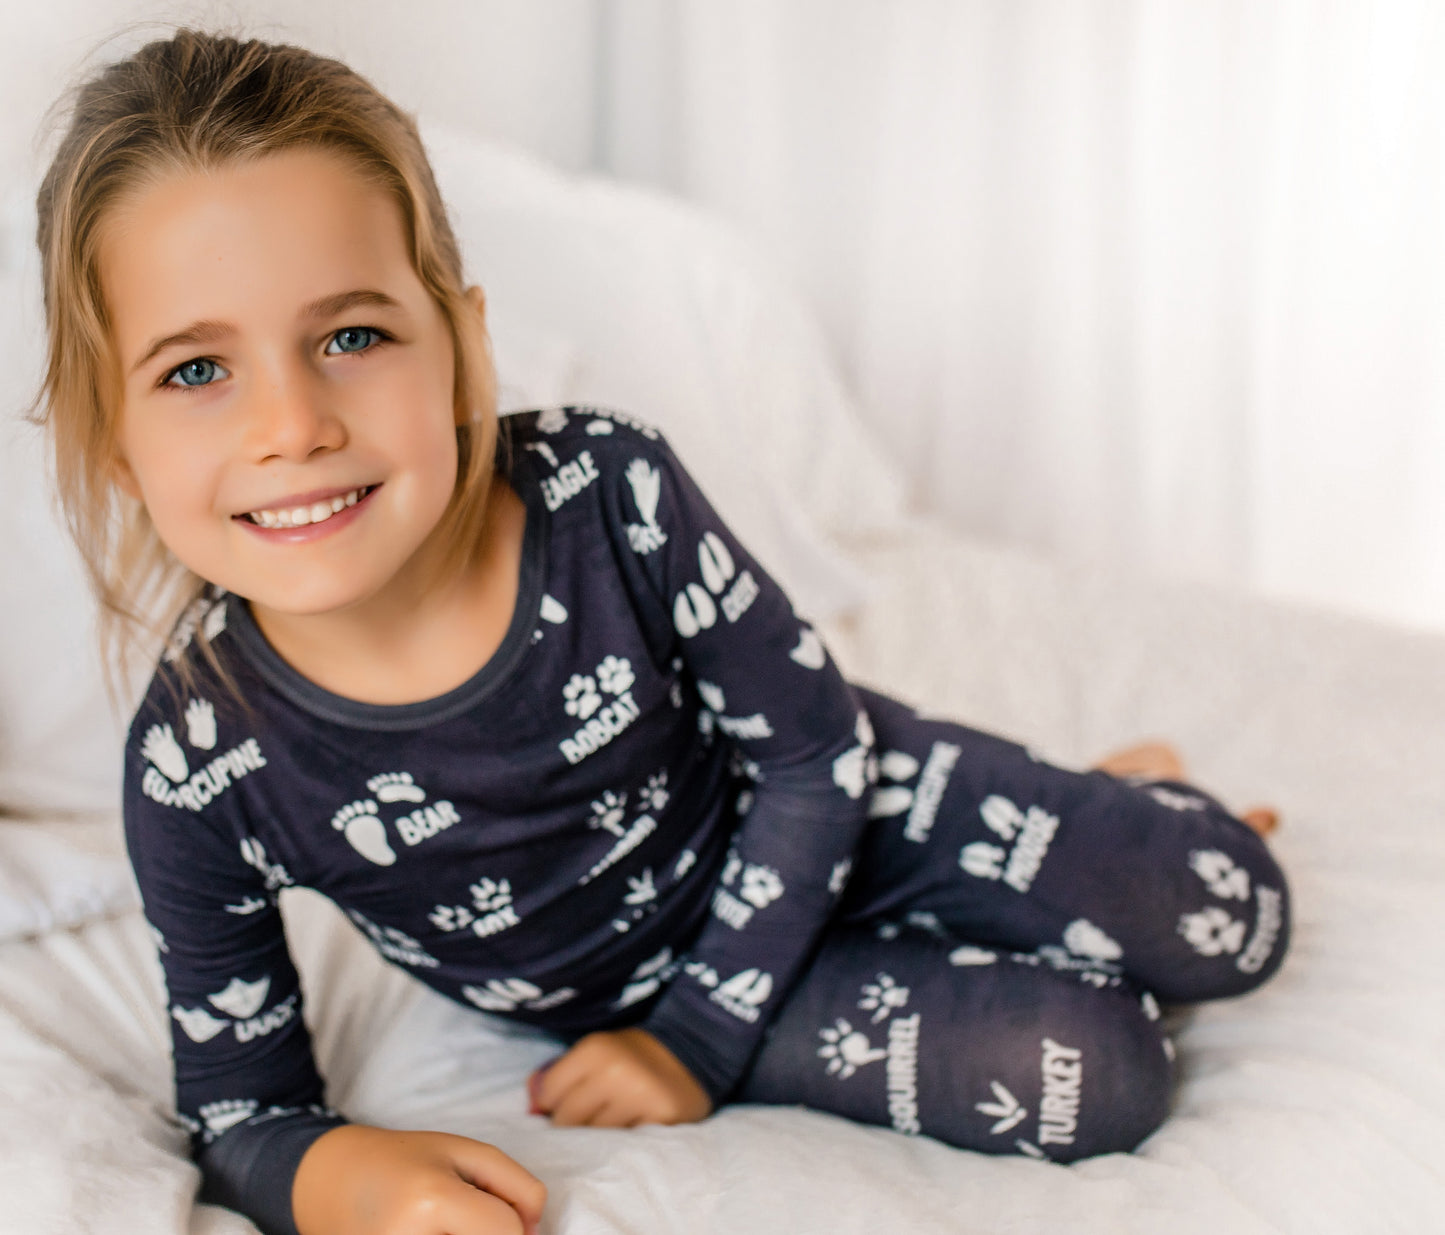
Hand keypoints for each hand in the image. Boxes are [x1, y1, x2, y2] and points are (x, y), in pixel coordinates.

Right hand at [292, 1124, 544, 1234]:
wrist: (330, 1180)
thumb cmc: (403, 1160)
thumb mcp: (464, 1152)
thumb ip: (515, 1186)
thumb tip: (533, 1232)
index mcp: (431, 1200)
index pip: (505, 1232)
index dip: (517, 1224)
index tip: (502, 1212)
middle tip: (465, 1216)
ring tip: (444, 1223)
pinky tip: (431, 1231)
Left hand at [529, 1027, 711, 1127]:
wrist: (690, 1055)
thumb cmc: (630, 1057)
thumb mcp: (594, 1051)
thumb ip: (558, 1075)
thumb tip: (529, 1105)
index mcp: (594, 1049)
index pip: (548, 1095)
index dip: (554, 1103)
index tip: (571, 1100)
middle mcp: (615, 1070)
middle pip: (567, 1120)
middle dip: (573, 1124)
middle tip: (593, 1114)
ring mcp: (639, 1096)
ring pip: (592, 1138)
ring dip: (597, 1136)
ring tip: (614, 1119)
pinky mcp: (660, 1119)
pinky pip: (623, 1145)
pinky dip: (623, 1142)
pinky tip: (632, 1125)